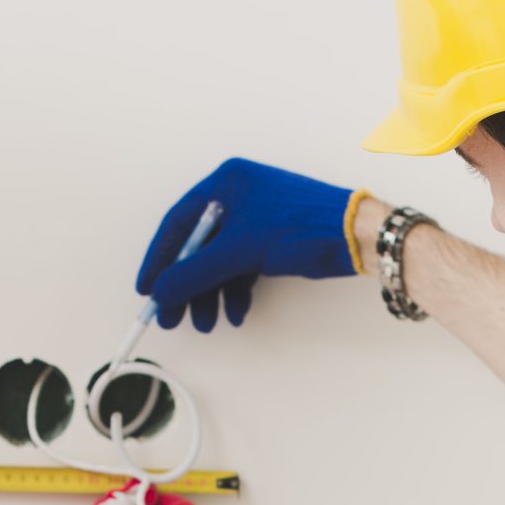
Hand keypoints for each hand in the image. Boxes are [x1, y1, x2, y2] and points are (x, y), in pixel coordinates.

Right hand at [134, 159, 366, 330]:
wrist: (358, 235)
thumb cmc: (303, 226)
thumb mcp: (239, 251)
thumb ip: (194, 272)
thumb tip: (160, 291)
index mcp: (226, 182)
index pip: (178, 222)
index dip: (159, 258)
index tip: (146, 288)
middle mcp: (239, 194)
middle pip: (197, 245)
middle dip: (186, 284)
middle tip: (172, 315)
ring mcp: (256, 217)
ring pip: (220, 260)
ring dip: (210, 293)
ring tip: (204, 322)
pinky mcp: (272, 237)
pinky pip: (241, 265)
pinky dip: (235, 290)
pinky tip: (236, 312)